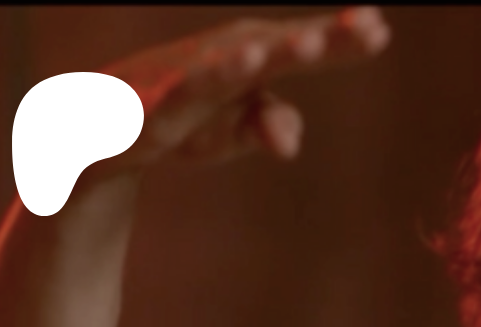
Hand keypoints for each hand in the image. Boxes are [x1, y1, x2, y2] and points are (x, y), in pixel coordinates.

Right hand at [85, 5, 390, 178]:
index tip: (380, 28)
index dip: (342, 38)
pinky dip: (192, 86)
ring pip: (224, 64)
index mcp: (252, 58)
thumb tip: (289, 143)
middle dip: (312, 38)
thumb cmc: (183, 117)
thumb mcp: (235, 129)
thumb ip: (271, 125)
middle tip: (356, 29)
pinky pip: (174, 94)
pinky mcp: (151, 102)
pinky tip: (217, 77)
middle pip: (275, 44)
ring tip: (291, 46)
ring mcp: (186, 75)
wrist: (99, 127)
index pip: (305, 47)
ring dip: (254, 56)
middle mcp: (222, 55)